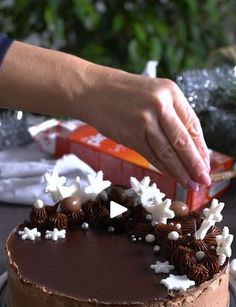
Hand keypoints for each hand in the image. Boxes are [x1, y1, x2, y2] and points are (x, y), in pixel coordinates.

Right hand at [80, 65, 210, 190]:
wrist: (93, 90)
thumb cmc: (124, 94)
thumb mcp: (154, 94)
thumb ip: (171, 115)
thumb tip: (190, 147)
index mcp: (170, 91)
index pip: (193, 124)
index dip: (201, 148)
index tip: (205, 163)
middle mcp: (160, 104)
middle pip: (183, 141)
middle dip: (195, 164)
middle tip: (203, 179)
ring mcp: (145, 120)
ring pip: (168, 152)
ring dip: (181, 171)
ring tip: (190, 184)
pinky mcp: (131, 134)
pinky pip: (152, 156)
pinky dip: (164, 168)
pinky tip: (172, 177)